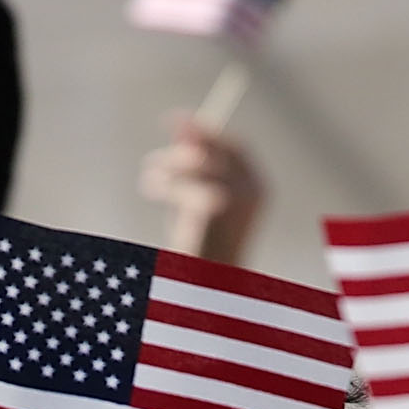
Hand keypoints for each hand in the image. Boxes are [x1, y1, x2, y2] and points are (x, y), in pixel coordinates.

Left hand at [140, 113, 264, 265]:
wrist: (203, 287)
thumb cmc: (199, 248)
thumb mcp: (198, 202)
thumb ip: (194, 168)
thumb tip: (182, 131)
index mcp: (260, 191)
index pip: (237, 147)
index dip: (209, 130)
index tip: (183, 120)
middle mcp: (254, 191)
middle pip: (220, 146)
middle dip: (191, 133)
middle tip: (165, 121)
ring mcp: (237, 197)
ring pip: (195, 161)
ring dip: (167, 163)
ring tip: (148, 176)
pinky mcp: (214, 204)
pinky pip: (180, 181)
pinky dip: (161, 183)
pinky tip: (150, 189)